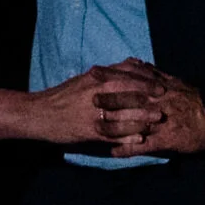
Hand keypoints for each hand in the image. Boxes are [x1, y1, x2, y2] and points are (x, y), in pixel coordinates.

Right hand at [33, 67, 162, 144]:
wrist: (38, 113)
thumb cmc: (63, 96)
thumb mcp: (84, 80)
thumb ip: (107, 74)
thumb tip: (131, 64)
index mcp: (95, 79)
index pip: (126, 76)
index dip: (146, 80)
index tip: (162, 83)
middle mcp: (95, 93)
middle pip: (128, 94)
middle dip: (149, 98)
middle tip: (166, 101)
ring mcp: (92, 113)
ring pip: (122, 114)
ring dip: (142, 118)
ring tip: (158, 121)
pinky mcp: (87, 131)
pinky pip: (111, 134)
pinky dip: (127, 137)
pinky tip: (140, 140)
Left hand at [97, 58, 204, 155]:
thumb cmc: (196, 99)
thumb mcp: (177, 82)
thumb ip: (156, 74)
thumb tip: (138, 64)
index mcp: (159, 87)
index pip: (131, 78)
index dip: (111, 75)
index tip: (93, 71)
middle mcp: (157, 102)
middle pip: (128, 99)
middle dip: (107, 99)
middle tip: (89, 98)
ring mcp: (161, 121)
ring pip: (132, 123)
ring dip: (112, 126)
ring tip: (95, 129)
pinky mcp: (166, 139)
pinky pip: (143, 145)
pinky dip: (128, 149)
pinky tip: (114, 154)